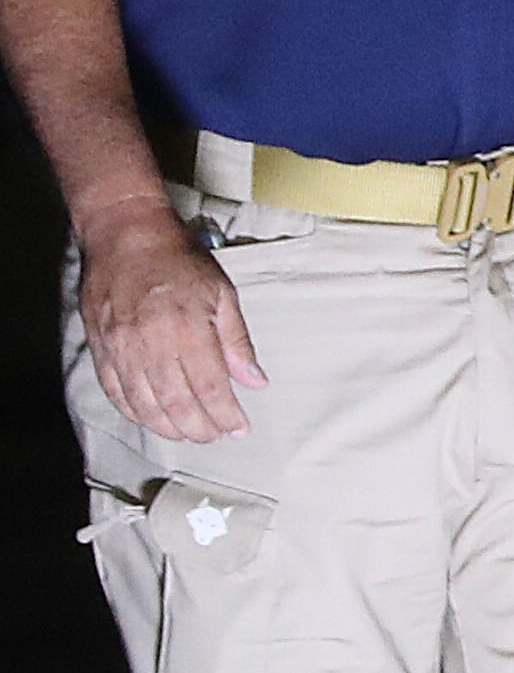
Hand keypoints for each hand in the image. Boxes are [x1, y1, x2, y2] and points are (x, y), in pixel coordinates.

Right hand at [78, 206, 262, 443]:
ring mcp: (121, 347)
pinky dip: (135, 412)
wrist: (126, 236)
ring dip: (168, 427)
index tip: (239, 430)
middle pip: (177, 404)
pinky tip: (152, 418)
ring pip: (144, 405)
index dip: (226, 416)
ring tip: (189, 434)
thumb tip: (255, 381)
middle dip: (200, 429)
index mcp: (188, 330)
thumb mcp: (222, 294)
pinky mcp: (100, 347)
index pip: (211, 388)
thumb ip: (237, 342)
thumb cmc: (180, 261)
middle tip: (215, 436)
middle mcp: (152, 344)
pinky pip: (115, 391)